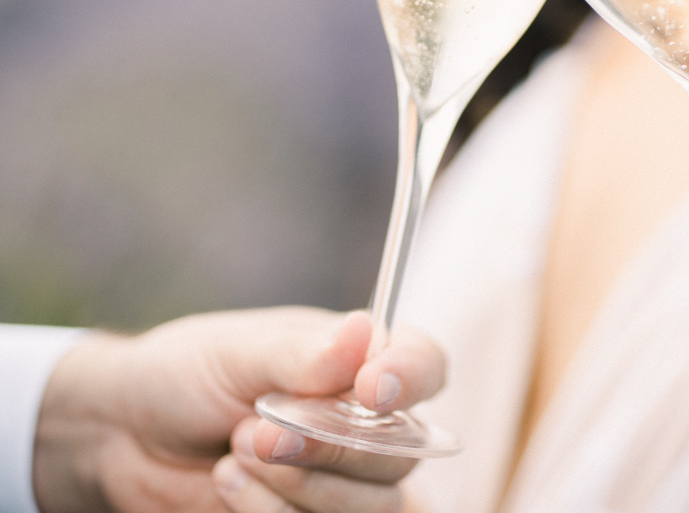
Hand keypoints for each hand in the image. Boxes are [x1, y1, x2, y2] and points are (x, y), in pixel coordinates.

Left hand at [34, 307, 444, 512]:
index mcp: (363, 363)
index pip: (426, 366)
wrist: (124, 437)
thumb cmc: (186, 375)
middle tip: (254, 429)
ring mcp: (344, 482)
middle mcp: (369, 424)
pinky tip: (229, 486)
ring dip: (296, 486)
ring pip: (370, 507)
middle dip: (328, 445)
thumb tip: (363, 331)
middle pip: (399, 453)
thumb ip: (300, 353)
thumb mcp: (236, 352)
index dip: (411, 378)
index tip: (371, 390)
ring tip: (235, 452)